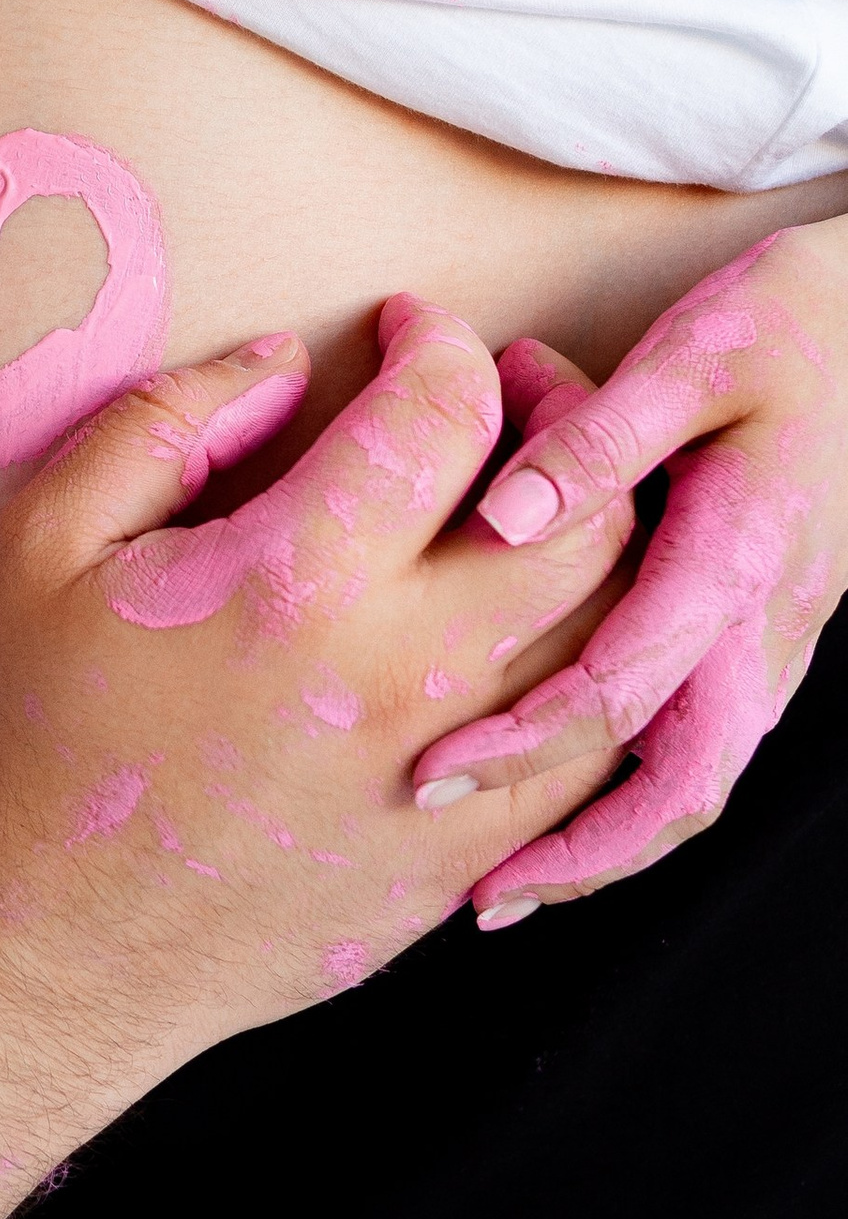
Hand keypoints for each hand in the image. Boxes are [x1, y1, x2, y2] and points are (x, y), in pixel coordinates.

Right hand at [0, 298, 635, 1031]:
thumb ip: (159, 425)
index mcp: (296, 581)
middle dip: (560, 413)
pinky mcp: (472, 852)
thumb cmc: (39, 737)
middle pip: (577, 509)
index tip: (405, 326)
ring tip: (527, 497)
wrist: (56, 945)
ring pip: (611, 628)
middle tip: (506, 386)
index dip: (440, 338)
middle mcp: (403, 675)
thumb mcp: (41, 545)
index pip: (446, 410)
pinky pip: (594, 742)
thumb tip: (275, 359)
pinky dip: (590, 662)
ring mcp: (455, 776)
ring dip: (590, 535)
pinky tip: (527, 626)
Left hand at [407, 223, 847, 909]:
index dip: (525, 745)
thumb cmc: (786, 322)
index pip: (624, 688)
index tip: (431, 776)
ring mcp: (781, 636)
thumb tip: (500, 521)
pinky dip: (643, 797)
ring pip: (705, 778)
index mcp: (738, 559)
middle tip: (478, 896)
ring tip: (513, 885)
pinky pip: (712, 742)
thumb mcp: (691, 354)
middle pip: (685, 784)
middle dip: (582, 854)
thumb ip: (596, 437)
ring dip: (614, 844)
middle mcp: (768, 622)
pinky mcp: (772, 631)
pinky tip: (573, 810)